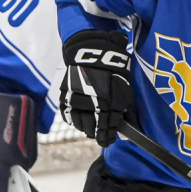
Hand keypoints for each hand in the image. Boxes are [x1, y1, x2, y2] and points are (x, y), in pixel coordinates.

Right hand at [59, 29, 132, 146]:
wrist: (91, 51)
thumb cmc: (113, 67)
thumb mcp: (125, 87)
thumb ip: (123, 107)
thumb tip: (125, 124)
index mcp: (108, 102)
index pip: (106, 128)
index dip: (107, 137)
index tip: (108, 140)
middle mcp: (91, 104)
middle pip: (92, 129)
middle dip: (97, 133)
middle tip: (99, 134)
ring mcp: (76, 100)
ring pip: (79, 123)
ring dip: (85, 128)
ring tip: (90, 127)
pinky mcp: (65, 96)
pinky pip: (67, 114)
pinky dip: (73, 119)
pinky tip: (78, 119)